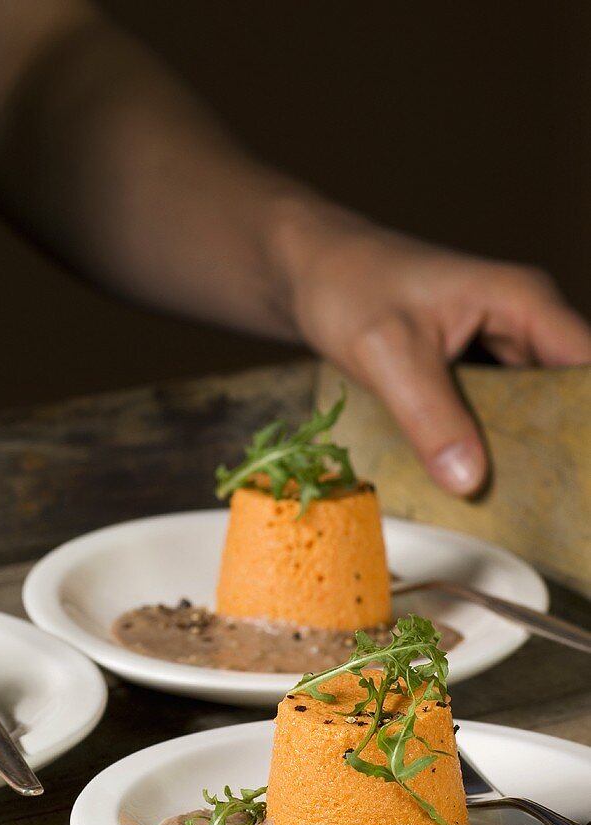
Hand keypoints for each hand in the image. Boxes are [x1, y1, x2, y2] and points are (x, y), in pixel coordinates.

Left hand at [274, 202, 590, 495]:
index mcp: (523, 303)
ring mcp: (499, 347)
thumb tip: (470, 481)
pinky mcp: (472, 371)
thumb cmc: (346, 288)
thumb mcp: (387, 354)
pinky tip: (474, 482)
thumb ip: (430, 417)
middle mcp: (523, 322)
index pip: (586, 370)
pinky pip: (496, 416)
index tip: (574, 477)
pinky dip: (487, 447)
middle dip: (557, 448)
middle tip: (543, 505)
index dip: (583, 424)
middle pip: (567, 397)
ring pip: (532, 412)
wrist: (307, 273)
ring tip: (511, 503)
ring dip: (520, 454)